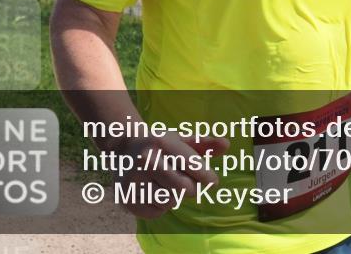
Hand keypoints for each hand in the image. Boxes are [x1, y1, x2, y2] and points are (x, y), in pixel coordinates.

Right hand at [115, 130, 229, 218]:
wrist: (124, 149)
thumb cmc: (160, 145)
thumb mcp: (181, 139)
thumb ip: (205, 142)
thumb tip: (226, 144)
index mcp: (163, 142)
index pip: (193, 166)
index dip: (208, 177)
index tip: (212, 181)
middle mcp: (146, 160)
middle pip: (184, 188)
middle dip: (193, 189)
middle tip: (190, 184)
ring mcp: (134, 180)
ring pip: (170, 202)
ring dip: (176, 197)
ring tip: (168, 185)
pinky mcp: (127, 198)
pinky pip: (156, 213)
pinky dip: (161, 207)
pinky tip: (156, 193)